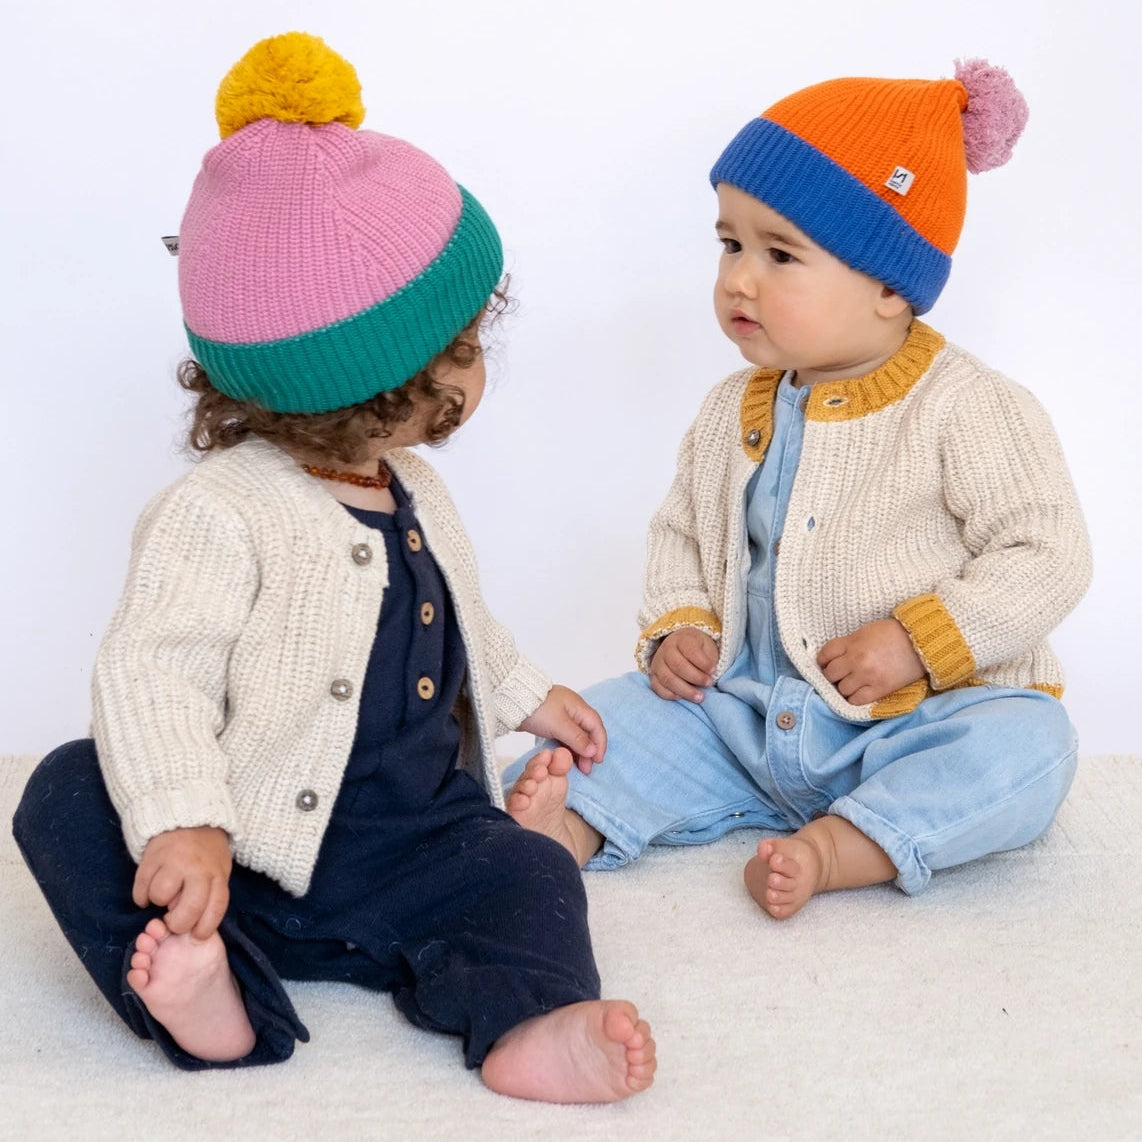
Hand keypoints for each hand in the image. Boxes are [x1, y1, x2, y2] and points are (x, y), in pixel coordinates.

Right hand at [132, 826, 231, 940]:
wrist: (191, 816)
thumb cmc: (206, 851)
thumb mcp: (219, 869)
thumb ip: (209, 893)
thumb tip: (192, 927)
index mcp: (218, 874)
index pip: (215, 909)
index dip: (205, 929)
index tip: (196, 936)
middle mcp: (198, 870)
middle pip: (188, 911)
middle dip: (177, 924)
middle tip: (172, 922)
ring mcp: (174, 862)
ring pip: (160, 897)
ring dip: (158, 900)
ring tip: (163, 893)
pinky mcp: (152, 858)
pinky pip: (141, 888)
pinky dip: (141, 894)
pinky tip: (148, 889)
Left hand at [518, 684, 606, 774]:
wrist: (512, 700)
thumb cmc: (538, 710)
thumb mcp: (559, 725)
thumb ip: (577, 738)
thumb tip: (593, 750)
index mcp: (579, 707)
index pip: (596, 726)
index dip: (599, 744)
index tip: (597, 762)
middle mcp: (573, 710)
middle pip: (588, 732)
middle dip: (589, 750)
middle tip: (586, 769)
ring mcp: (562, 715)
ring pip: (576, 735)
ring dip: (579, 750)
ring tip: (578, 767)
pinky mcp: (551, 721)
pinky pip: (565, 736)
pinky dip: (568, 747)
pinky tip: (566, 757)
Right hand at [649, 628, 717, 701]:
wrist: (680, 646)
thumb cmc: (698, 649)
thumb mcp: (707, 647)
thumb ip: (709, 658)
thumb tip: (709, 674)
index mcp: (681, 639)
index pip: (690, 650)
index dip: (703, 662)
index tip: (713, 670)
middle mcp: (666, 650)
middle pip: (678, 666)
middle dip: (695, 677)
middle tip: (709, 683)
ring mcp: (658, 663)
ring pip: (668, 679)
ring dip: (685, 690)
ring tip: (699, 697)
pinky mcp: (654, 676)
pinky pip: (657, 687)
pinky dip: (670, 694)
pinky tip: (682, 697)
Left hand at [817, 618, 925, 705]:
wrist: (920, 642)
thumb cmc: (893, 634)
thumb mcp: (865, 632)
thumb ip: (848, 644)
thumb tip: (834, 657)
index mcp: (852, 643)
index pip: (825, 654)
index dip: (823, 660)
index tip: (826, 663)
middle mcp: (857, 660)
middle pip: (830, 674)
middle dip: (833, 675)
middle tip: (840, 674)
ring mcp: (868, 676)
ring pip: (842, 689)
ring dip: (844, 687)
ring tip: (852, 683)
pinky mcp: (880, 689)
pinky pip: (856, 700)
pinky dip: (854, 698)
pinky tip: (859, 692)